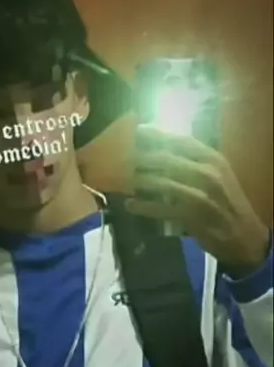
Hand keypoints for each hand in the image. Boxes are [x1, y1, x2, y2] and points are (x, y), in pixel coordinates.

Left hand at [126, 125, 269, 271]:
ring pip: (161, 183)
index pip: (180, 141)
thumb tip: (163, 147)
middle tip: (122, 159)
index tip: (136, 131)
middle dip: (141, 158)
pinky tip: (130, 204)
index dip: (156, 135)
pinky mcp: (192, 218)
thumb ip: (195, 161)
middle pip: (166, 159)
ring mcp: (200, 196)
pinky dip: (143, 206)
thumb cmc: (226, 202)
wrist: (244, 235)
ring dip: (139, 181)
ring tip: (124, 180)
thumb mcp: (218, 175)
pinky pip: (161, 209)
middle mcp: (208, 174)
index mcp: (213, 159)